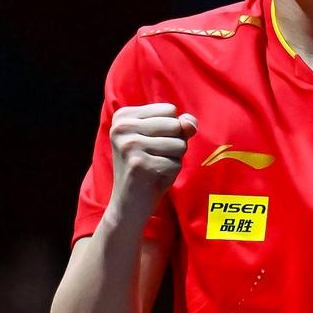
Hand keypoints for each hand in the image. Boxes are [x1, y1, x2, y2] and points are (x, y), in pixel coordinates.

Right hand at [109, 103, 197, 219]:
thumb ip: (180, 125)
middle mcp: (122, 127)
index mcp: (123, 116)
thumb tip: (190, 122)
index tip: (152, 143)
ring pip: (179, 144)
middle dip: (174, 144)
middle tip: (155, 157)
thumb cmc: (149, 168)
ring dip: (174, 159)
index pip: (169, 109)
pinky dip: (171, 173)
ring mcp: (129, 145)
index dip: (171, 129)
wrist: (129, 203)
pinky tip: (154, 178)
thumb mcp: (163, 140)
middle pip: (175, 125)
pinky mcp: (138, 164)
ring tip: (155, 167)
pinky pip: (176, 163)